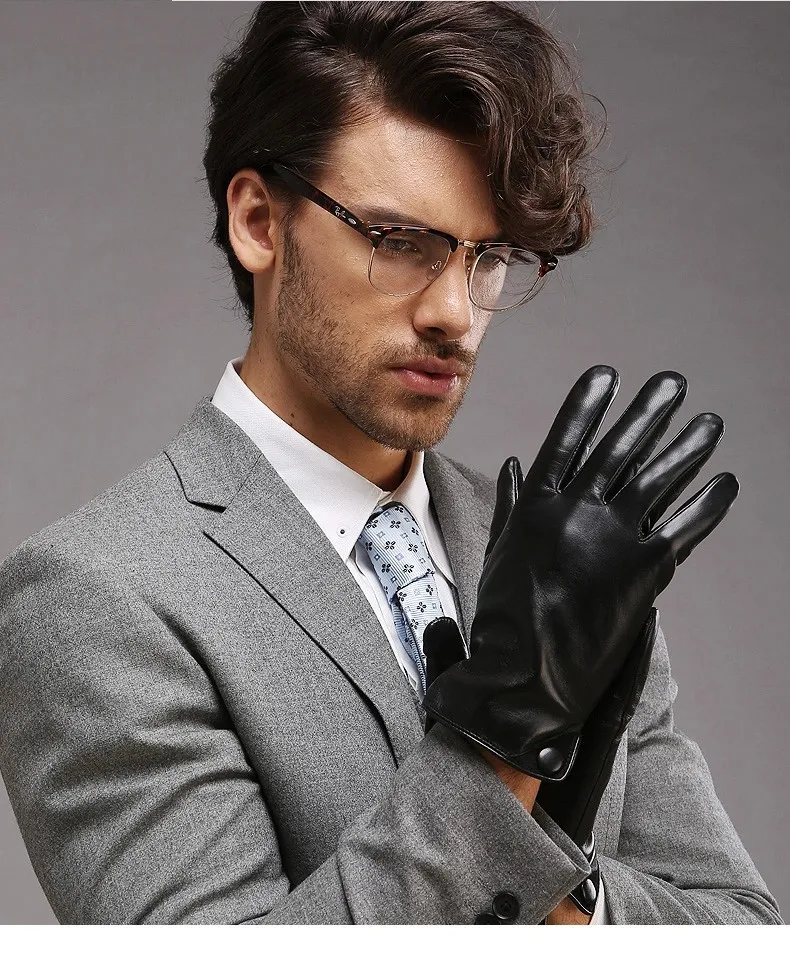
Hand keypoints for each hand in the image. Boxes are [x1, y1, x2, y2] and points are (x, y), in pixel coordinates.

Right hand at [422, 365, 738, 779]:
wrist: (526, 679)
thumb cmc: (504, 618)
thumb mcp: (500, 551)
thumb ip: (511, 503)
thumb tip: (513, 462)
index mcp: (536, 505)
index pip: (566, 438)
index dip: (589, 404)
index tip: (609, 374)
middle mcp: (576, 511)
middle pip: (620, 447)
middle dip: (649, 411)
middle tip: (673, 383)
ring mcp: (612, 538)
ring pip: (659, 477)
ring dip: (689, 446)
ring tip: (710, 423)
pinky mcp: (645, 570)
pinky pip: (686, 525)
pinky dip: (710, 503)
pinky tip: (727, 483)